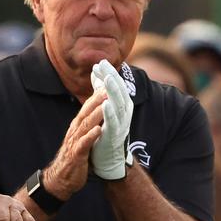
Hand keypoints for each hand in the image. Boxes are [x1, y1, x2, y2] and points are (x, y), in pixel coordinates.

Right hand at [43, 89, 106, 199]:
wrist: (61, 179)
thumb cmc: (74, 158)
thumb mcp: (82, 138)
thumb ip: (88, 126)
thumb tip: (98, 113)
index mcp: (77, 127)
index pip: (87, 108)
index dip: (96, 96)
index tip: (107, 83)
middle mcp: (75, 131)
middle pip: (86, 112)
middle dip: (97, 99)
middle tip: (108, 87)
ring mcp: (74, 142)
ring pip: (85, 125)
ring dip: (96, 114)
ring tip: (106, 104)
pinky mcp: (76, 155)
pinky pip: (84, 144)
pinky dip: (91, 136)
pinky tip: (99, 130)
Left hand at [89, 60, 133, 180]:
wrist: (109, 158)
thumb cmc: (106, 131)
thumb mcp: (104, 106)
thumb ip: (100, 89)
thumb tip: (96, 69)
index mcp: (122, 105)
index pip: (116, 85)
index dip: (109, 73)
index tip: (99, 62)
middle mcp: (125, 112)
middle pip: (120, 91)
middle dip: (111, 77)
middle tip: (103, 64)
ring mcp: (121, 123)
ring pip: (119, 104)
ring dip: (113, 90)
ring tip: (106, 78)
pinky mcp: (115, 135)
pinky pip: (114, 122)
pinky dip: (110, 112)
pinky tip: (105, 103)